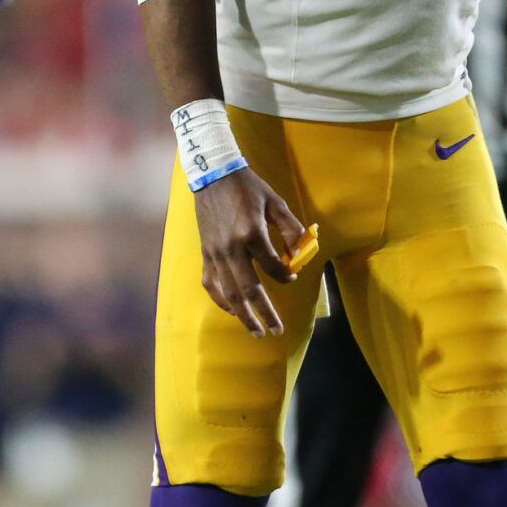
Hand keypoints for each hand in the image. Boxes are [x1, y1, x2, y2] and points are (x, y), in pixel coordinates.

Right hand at [193, 167, 306, 337]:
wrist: (214, 175)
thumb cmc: (248, 188)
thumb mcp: (275, 203)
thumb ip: (291, 229)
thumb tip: (301, 254)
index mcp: (251, 233)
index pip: (272, 266)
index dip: (285, 275)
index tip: (291, 277)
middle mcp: (231, 248)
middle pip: (249, 290)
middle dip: (264, 313)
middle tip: (276, 331)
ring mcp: (215, 253)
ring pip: (229, 293)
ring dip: (243, 315)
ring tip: (256, 330)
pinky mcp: (205, 254)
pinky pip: (211, 284)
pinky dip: (221, 300)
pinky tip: (232, 310)